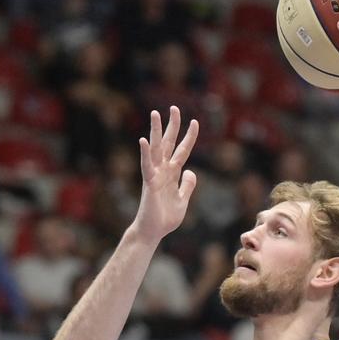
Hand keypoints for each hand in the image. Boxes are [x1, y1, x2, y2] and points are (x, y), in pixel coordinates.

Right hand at [133, 106, 199, 242]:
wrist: (153, 232)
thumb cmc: (165, 218)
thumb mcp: (183, 200)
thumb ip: (187, 185)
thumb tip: (191, 171)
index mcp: (172, 174)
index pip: (182, 150)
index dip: (189, 137)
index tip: (195, 121)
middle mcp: (163, 170)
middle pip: (168, 143)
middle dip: (172, 126)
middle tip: (174, 107)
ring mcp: (155, 175)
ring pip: (156, 149)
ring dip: (155, 131)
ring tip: (155, 113)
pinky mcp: (149, 183)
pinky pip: (146, 165)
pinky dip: (145, 153)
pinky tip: (143, 140)